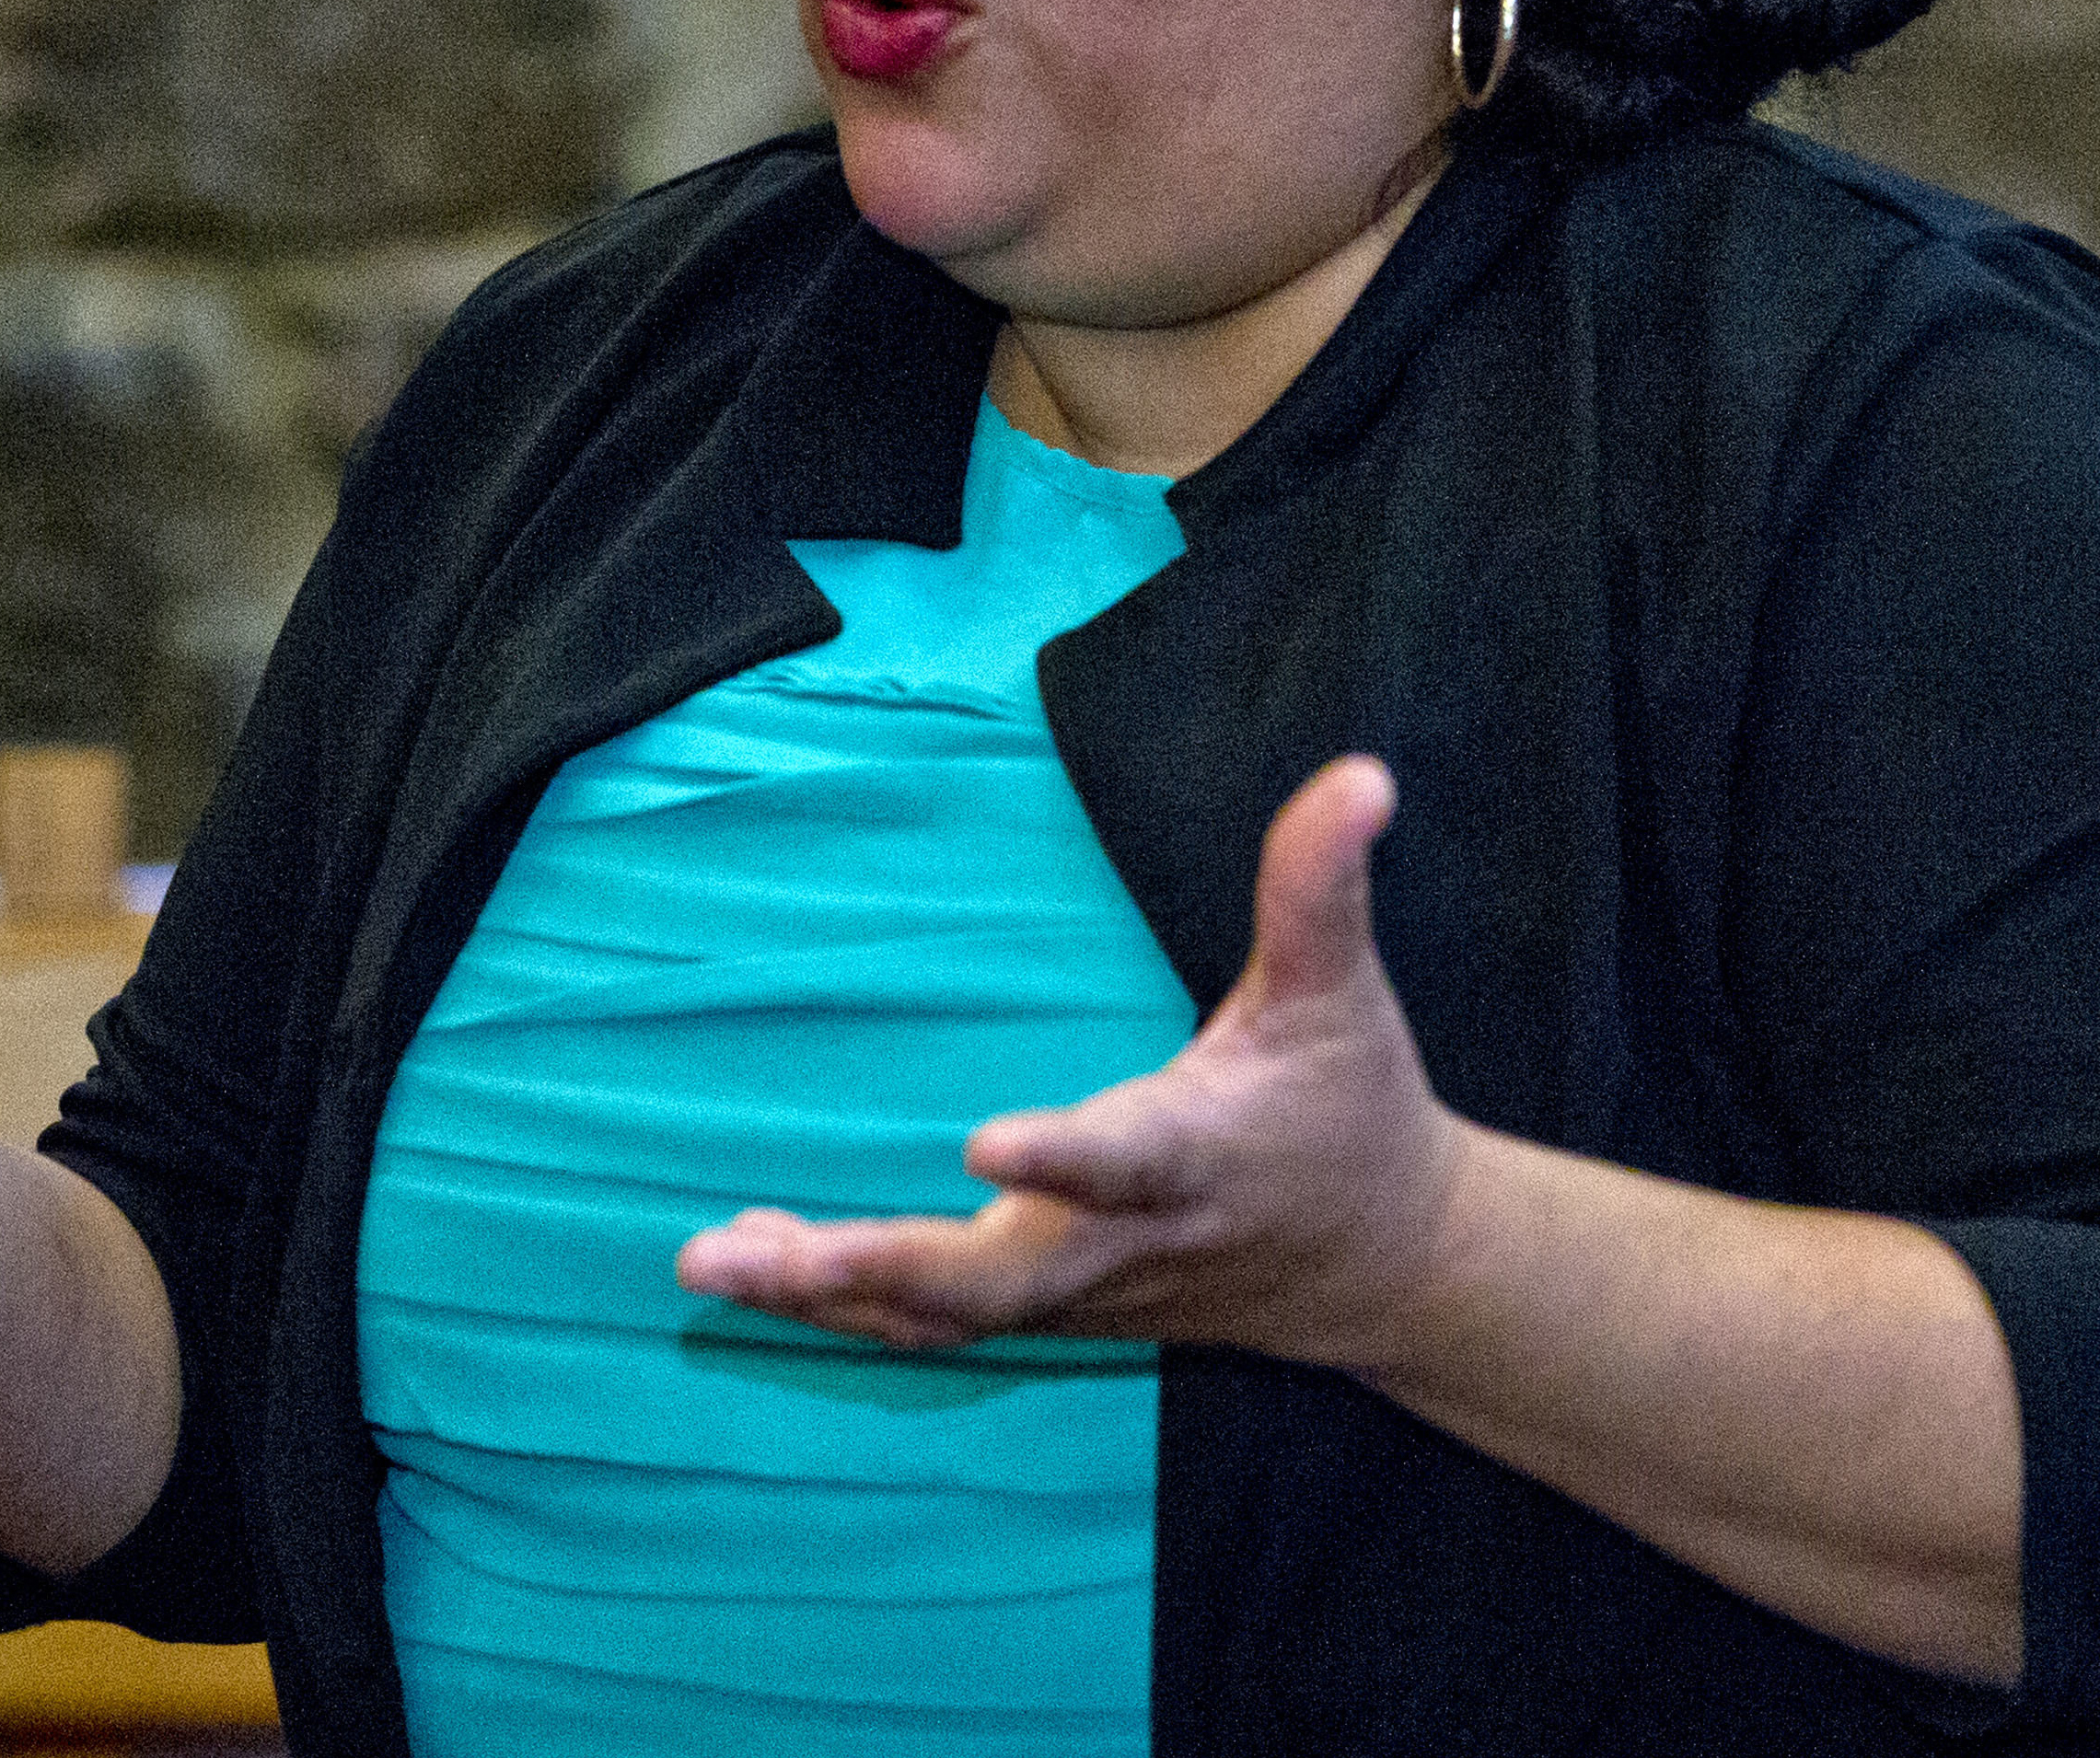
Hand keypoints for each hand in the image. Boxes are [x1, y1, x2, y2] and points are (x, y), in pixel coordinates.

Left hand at [676, 752, 1462, 1369]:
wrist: (1388, 1269)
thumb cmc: (1352, 1110)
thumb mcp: (1339, 993)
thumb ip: (1320, 884)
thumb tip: (1359, 774)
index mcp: (1196, 1156)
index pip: (1126, 1162)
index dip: (1062, 1159)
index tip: (980, 1144)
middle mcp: (1126, 1242)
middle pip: (996, 1279)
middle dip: (876, 1264)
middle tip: (756, 1250)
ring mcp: (1082, 1293)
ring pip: (945, 1318)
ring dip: (826, 1293)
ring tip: (711, 1259)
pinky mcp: (1052, 1313)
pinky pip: (934, 1325)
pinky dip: (841, 1305)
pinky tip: (751, 1268)